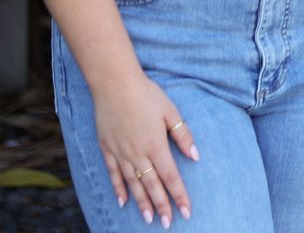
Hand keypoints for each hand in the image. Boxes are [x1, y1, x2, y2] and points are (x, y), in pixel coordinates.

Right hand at [91, 70, 198, 226]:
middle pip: (152, 185)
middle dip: (161, 206)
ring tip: (148, 219)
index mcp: (156, 145)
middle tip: (168, 223)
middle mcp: (138, 154)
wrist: (115, 84)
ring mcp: (120, 153)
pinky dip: (119, 189)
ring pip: (133, 184)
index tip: (187, 211)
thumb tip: (196, 156)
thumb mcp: (170, 112)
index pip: (171, 177)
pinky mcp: (107, 149)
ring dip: (141, 203)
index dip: (179, 196)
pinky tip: (123, 201)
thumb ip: (183, 135)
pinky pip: (114, 174)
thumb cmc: (147, 95)